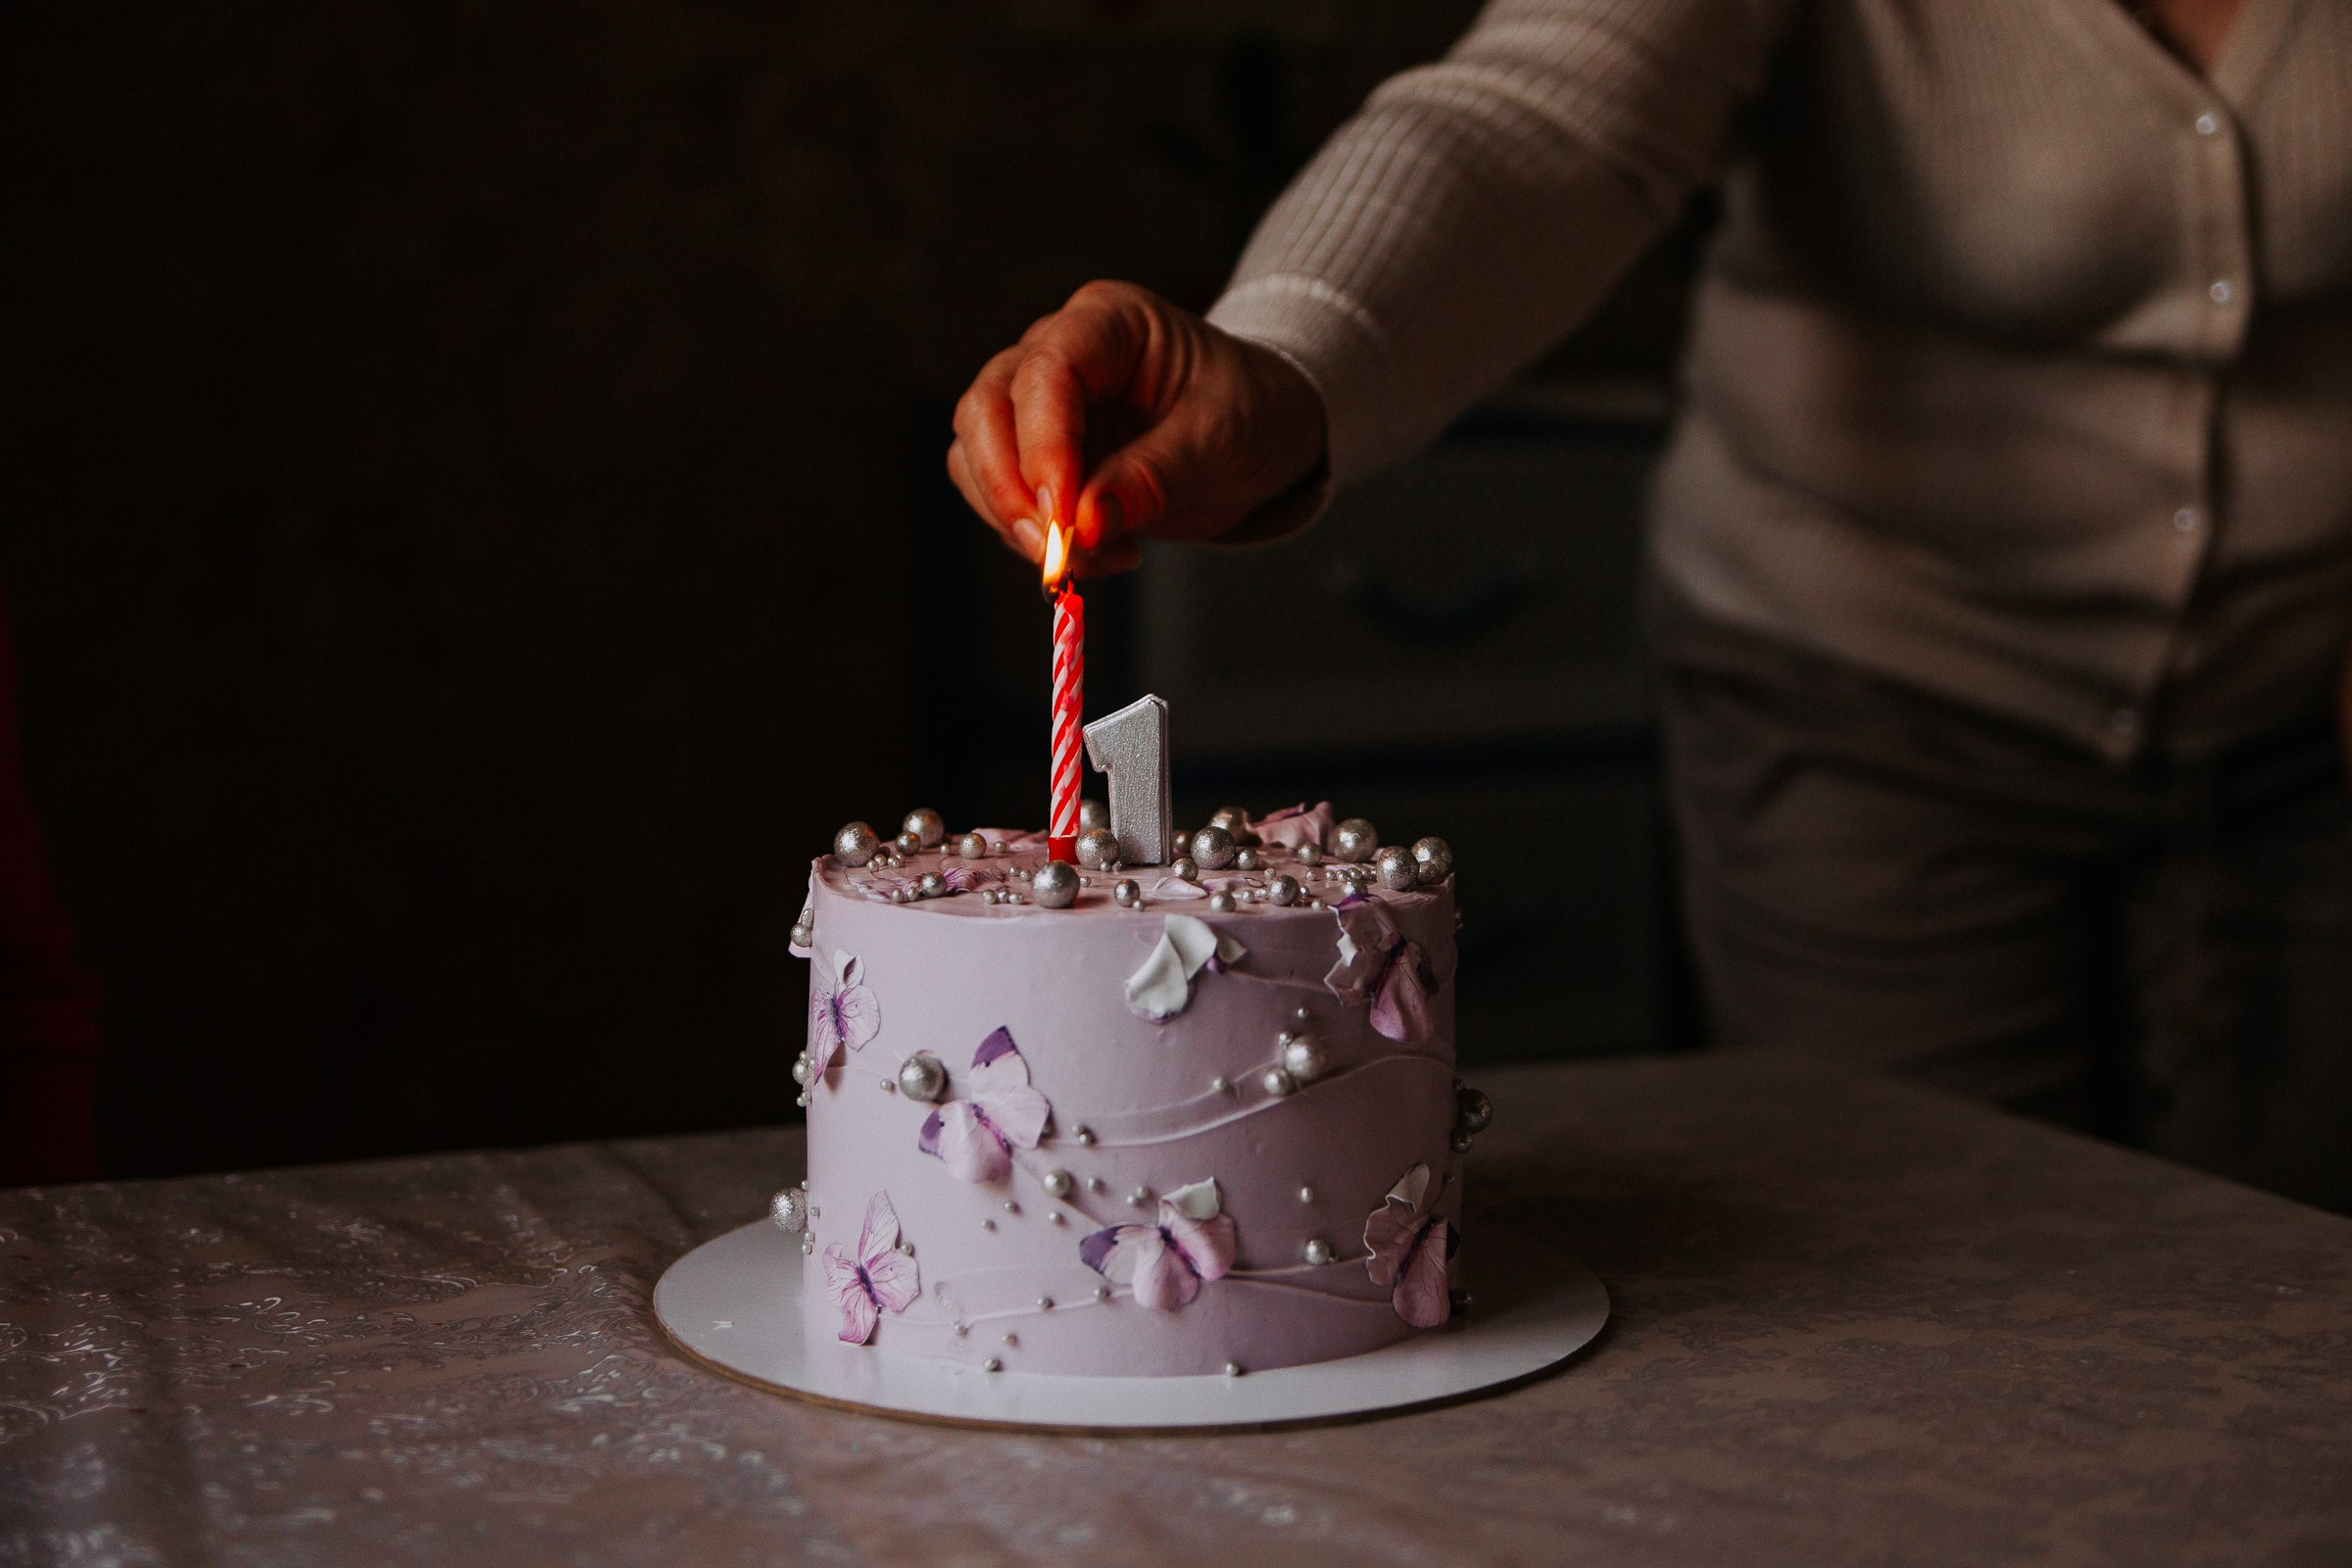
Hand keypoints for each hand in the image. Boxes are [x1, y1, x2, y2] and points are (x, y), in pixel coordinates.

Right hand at [947, 281, 1326, 575]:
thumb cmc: (1250, 413)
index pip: (1044, 371)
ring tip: (1096, 556)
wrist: (1262, 434)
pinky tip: (1102, 553)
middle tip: (1056, 552)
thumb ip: (1151, 478)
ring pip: (975, 454)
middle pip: (986, 409)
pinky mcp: (1036, 457)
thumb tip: (1084, 522)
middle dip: (1009, 488)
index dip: (1042, 445)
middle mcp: (1057, 352)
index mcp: (1108, 322)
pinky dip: (1035, 537)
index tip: (1062, 516)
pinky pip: (1000, 496)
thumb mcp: (1219, 442)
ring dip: (1014, 520)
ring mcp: (1038, 405)